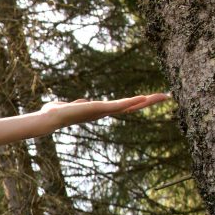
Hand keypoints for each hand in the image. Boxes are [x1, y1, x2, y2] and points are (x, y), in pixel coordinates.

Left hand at [37, 92, 168, 131]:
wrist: (48, 119)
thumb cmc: (54, 113)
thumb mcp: (69, 106)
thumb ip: (76, 104)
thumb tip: (79, 102)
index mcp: (99, 110)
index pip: (122, 106)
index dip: (136, 103)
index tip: (150, 98)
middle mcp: (104, 112)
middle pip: (131, 106)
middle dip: (149, 101)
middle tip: (166, 96)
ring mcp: (103, 111)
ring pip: (129, 106)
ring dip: (146, 101)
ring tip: (162, 95)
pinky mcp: (99, 109)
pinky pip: (118, 105)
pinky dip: (131, 102)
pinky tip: (143, 97)